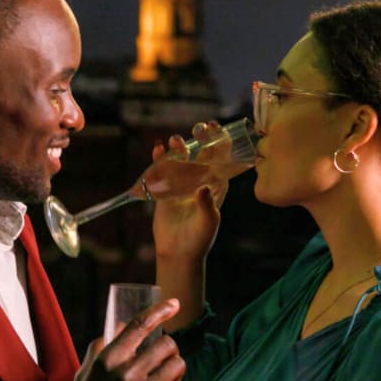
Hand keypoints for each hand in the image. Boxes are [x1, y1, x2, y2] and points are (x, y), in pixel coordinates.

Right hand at [58, 299, 191, 380]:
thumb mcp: (86, 374)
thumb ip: (101, 348)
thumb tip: (119, 323)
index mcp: (107, 361)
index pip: (139, 325)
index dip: (161, 310)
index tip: (175, 304)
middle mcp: (124, 376)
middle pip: (167, 344)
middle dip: (168, 351)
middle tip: (162, 361)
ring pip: (179, 366)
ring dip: (176, 372)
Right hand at [152, 121, 227, 260]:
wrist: (179, 252)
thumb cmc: (200, 238)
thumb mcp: (207, 221)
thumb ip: (206, 204)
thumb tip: (203, 188)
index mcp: (217, 186)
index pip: (222, 159)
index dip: (221, 141)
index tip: (216, 128)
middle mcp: (201, 181)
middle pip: (202, 154)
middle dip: (201, 138)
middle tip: (198, 128)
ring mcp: (182, 184)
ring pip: (182, 159)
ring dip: (179, 147)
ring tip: (175, 140)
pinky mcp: (165, 190)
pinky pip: (163, 169)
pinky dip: (159, 158)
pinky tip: (157, 149)